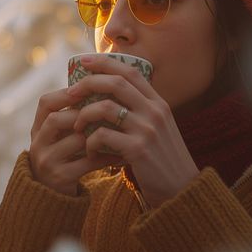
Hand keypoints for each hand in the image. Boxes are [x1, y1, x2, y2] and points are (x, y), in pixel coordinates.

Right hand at [28, 88, 120, 195]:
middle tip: (108, 110)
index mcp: (37, 129)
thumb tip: (100, 86)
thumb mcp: (58, 139)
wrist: (52, 200)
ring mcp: (47, 162)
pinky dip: (108, 155)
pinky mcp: (61, 177)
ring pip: (75, 139)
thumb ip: (70, 118)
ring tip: (119, 129)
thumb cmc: (63, 160)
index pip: (45, 103)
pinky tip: (123, 154)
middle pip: (57, 119)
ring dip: (99, 134)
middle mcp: (37, 144)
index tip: (90, 89)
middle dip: (84, 114)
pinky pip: (89, 161)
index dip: (67, 93)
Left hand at [68, 55, 198, 205]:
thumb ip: (140, 112)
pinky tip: (90, 151)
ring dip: (84, 115)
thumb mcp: (158, 129)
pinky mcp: (138, 150)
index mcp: (159, 103)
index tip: (84, 60)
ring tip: (76, 127)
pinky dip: (91, 141)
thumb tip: (108, 96)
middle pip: (116, 83)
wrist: (180, 191)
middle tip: (71, 93)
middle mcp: (155, 112)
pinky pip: (103, 135)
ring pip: (105, 107)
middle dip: (88, 83)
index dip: (105, 62)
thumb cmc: (161, 160)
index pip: (131, 71)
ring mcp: (147, 130)